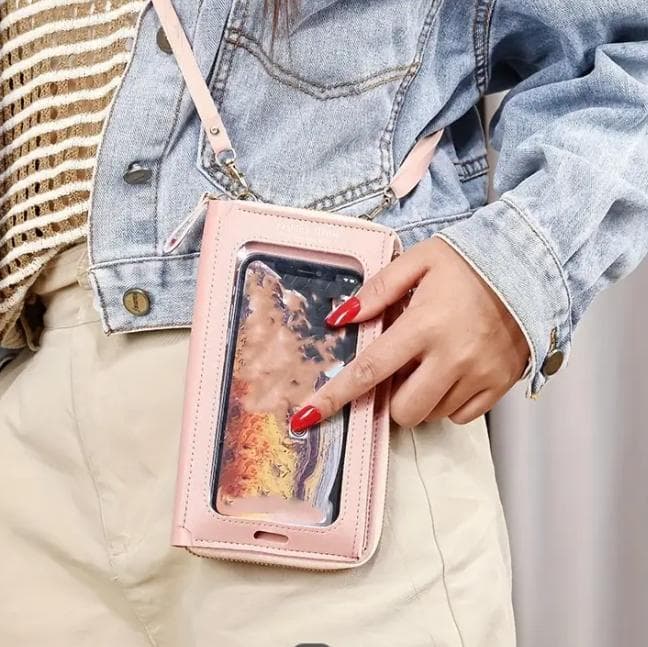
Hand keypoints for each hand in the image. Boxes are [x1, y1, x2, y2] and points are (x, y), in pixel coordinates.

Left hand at [289, 237, 529, 431]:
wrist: (533, 265)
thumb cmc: (470, 261)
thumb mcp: (419, 261)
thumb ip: (377, 291)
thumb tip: (339, 320)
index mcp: (424, 324)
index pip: (370, 370)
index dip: (336, 396)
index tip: (308, 416)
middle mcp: (452, 357)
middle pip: (403, 409)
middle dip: (390, 398)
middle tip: (400, 368)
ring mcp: (480, 375)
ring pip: (432, 415)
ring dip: (420, 396)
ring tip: (432, 362)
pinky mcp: (501, 385)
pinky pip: (462, 416)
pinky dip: (449, 401)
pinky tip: (454, 372)